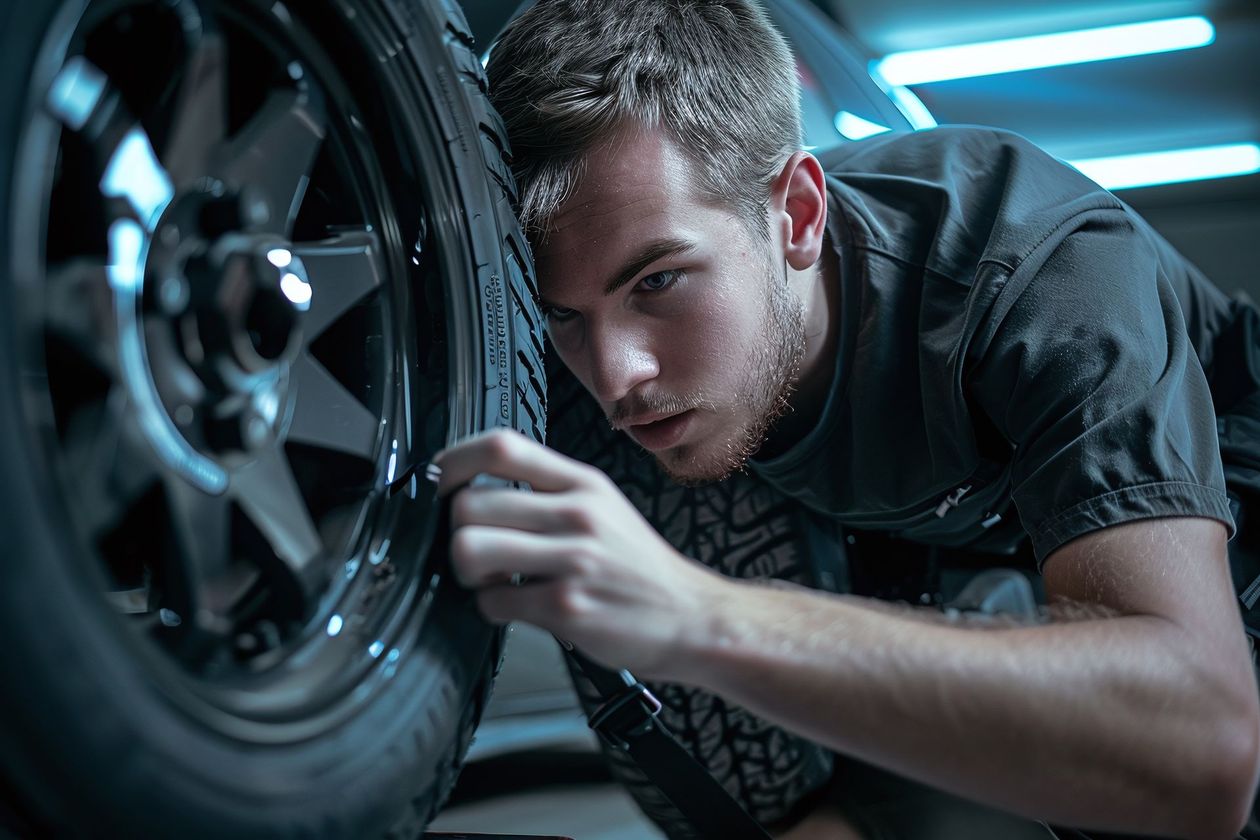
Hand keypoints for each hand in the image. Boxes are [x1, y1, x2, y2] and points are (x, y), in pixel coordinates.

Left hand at [434, 428, 728, 678]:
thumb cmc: (639, 567)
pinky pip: (493, 602)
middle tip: (474, 549)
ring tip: (489, 578)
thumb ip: (549, 492)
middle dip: (456, 532)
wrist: (692, 617)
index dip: (455, 461)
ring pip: (469, 550)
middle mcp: (578, 514)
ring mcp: (573, 560)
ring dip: (465, 571)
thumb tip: (475, 492)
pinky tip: (518, 606)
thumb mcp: (605, 507)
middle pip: (471, 503)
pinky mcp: (567, 607)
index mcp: (584, 483)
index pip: (502, 447)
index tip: (442, 482)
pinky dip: (493, 608)